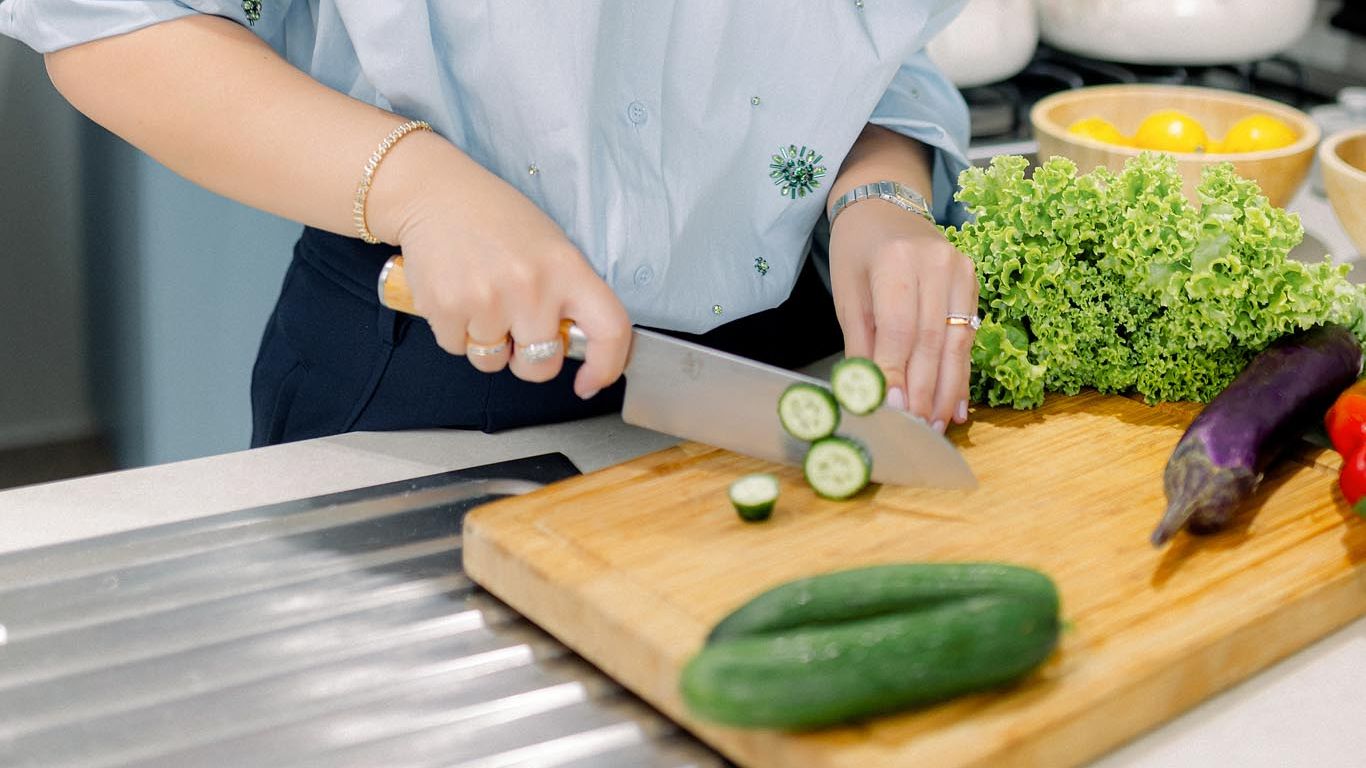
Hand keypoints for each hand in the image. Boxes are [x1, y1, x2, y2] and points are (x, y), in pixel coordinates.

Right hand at [377, 136, 630, 398]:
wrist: (435, 193)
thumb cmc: (497, 220)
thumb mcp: (550, 246)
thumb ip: (568, 294)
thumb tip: (574, 345)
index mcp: (567, 268)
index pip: (609, 329)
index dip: (605, 366)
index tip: (590, 382)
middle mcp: (531, 288)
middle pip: (541, 366)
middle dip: (529, 360)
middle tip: (516, 329)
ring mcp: (486, 300)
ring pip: (492, 362)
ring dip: (487, 344)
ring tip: (481, 299)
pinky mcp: (445, 309)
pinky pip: (457, 348)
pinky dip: (456, 331)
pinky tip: (457, 294)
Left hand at [828, 202, 978, 430]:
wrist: (884, 204)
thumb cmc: (857, 252)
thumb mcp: (847, 294)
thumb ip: (861, 344)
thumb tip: (868, 395)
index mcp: (895, 260)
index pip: (899, 328)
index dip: (898, 373)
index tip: (893, 411)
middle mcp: (936, 263)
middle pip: (931, 340)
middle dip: (924, 391)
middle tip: (915, 431)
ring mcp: (960, 270)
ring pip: (956, 343)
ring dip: (946, 391)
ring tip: (936, 427)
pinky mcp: (973, 280)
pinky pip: (968, 336)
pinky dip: (960, 375)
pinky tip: (956, 406)